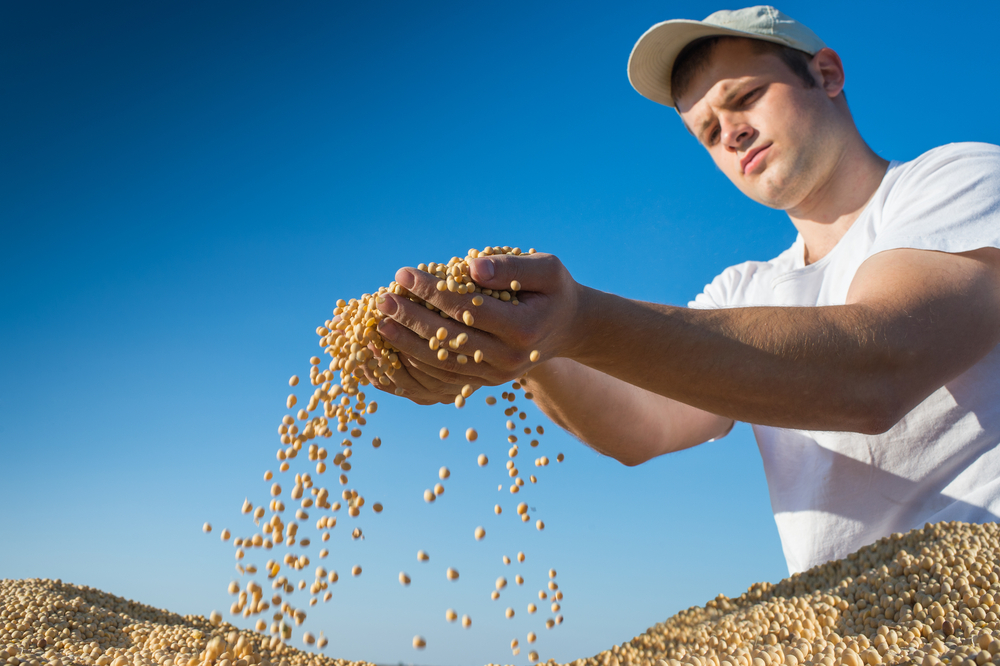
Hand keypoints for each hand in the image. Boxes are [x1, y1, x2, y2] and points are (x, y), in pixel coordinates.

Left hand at [368, 252, 581, 403]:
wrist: (568, 328)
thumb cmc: (554, 291)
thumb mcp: (546, 269)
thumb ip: (510, 267)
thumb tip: (471, 268)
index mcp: (523, 329)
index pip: (468, 310)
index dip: (433, 292)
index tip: (404, 275)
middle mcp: (509, 359)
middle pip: (450, 340)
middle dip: (411, 319)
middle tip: (382, 300)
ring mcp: (496, 376)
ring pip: (443, 365)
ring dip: (406, 346)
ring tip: (380, 324)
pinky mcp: (485, 383)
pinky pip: (444, 379)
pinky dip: (416, 365)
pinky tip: (393, 349)